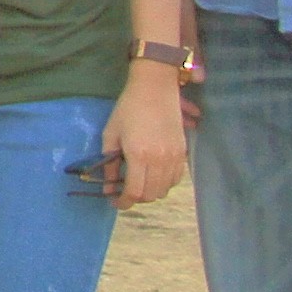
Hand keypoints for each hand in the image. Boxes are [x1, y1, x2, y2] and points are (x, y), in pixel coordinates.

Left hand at [101, 63, 189, 210]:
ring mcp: (175, 157)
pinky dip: (164, 183)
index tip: (115, 202)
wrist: (155, 89)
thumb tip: (108, 186)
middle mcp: (160, 160)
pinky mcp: (183, 152)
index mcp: (139, 156)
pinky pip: (176, 179)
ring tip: (138, 181)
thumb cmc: (128, 109)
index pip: (134, 192)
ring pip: (165, 190)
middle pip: (151, 195)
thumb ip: (109, 163)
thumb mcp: (111, 134)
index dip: (123, 202)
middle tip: (124, 190)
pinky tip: (153, 174)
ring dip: (150, 191)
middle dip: (136, 198)